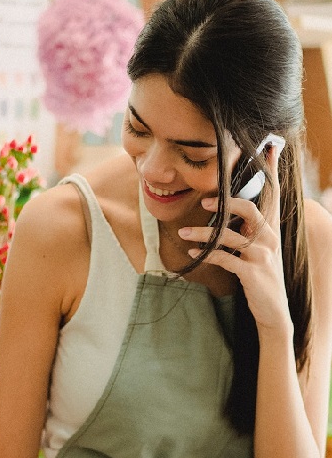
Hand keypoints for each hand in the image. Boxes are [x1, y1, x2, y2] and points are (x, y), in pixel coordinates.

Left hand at [178, 145, 292, 336]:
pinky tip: (192, 255)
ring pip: (231, 236)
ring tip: (183, 233)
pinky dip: (206, 256)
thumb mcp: (259, 249)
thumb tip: (229, 210)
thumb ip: (249, 229)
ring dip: (204, 234)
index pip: (273, 194)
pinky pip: (225, 259)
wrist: (272, 310)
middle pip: (251, 210)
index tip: (269, 147)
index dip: (271, 170)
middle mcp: (269, 238)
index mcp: (271, 229)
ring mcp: (261, 256)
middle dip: (227, 203)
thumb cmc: (261, 276)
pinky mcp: (252, 273)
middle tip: (204, 202)